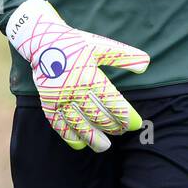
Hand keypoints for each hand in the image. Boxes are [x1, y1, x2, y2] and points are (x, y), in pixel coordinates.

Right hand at [7, 0, 149, 150]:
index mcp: (90, 76)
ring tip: (104, 146)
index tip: (136, 124)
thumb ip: (124, 56)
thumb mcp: (101, 46)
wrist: (42, 41)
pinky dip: (69, 137)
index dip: (126, 116)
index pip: (112, 102)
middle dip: (112, 127)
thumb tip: (146, 63)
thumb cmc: (75, 43)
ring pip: (78, 125)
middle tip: (121, 132)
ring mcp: (59, 98)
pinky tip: (79, 144)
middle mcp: (74, 90)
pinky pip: (58, 125)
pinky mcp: (47, 103)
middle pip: (97, 116)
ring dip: (93, 138)